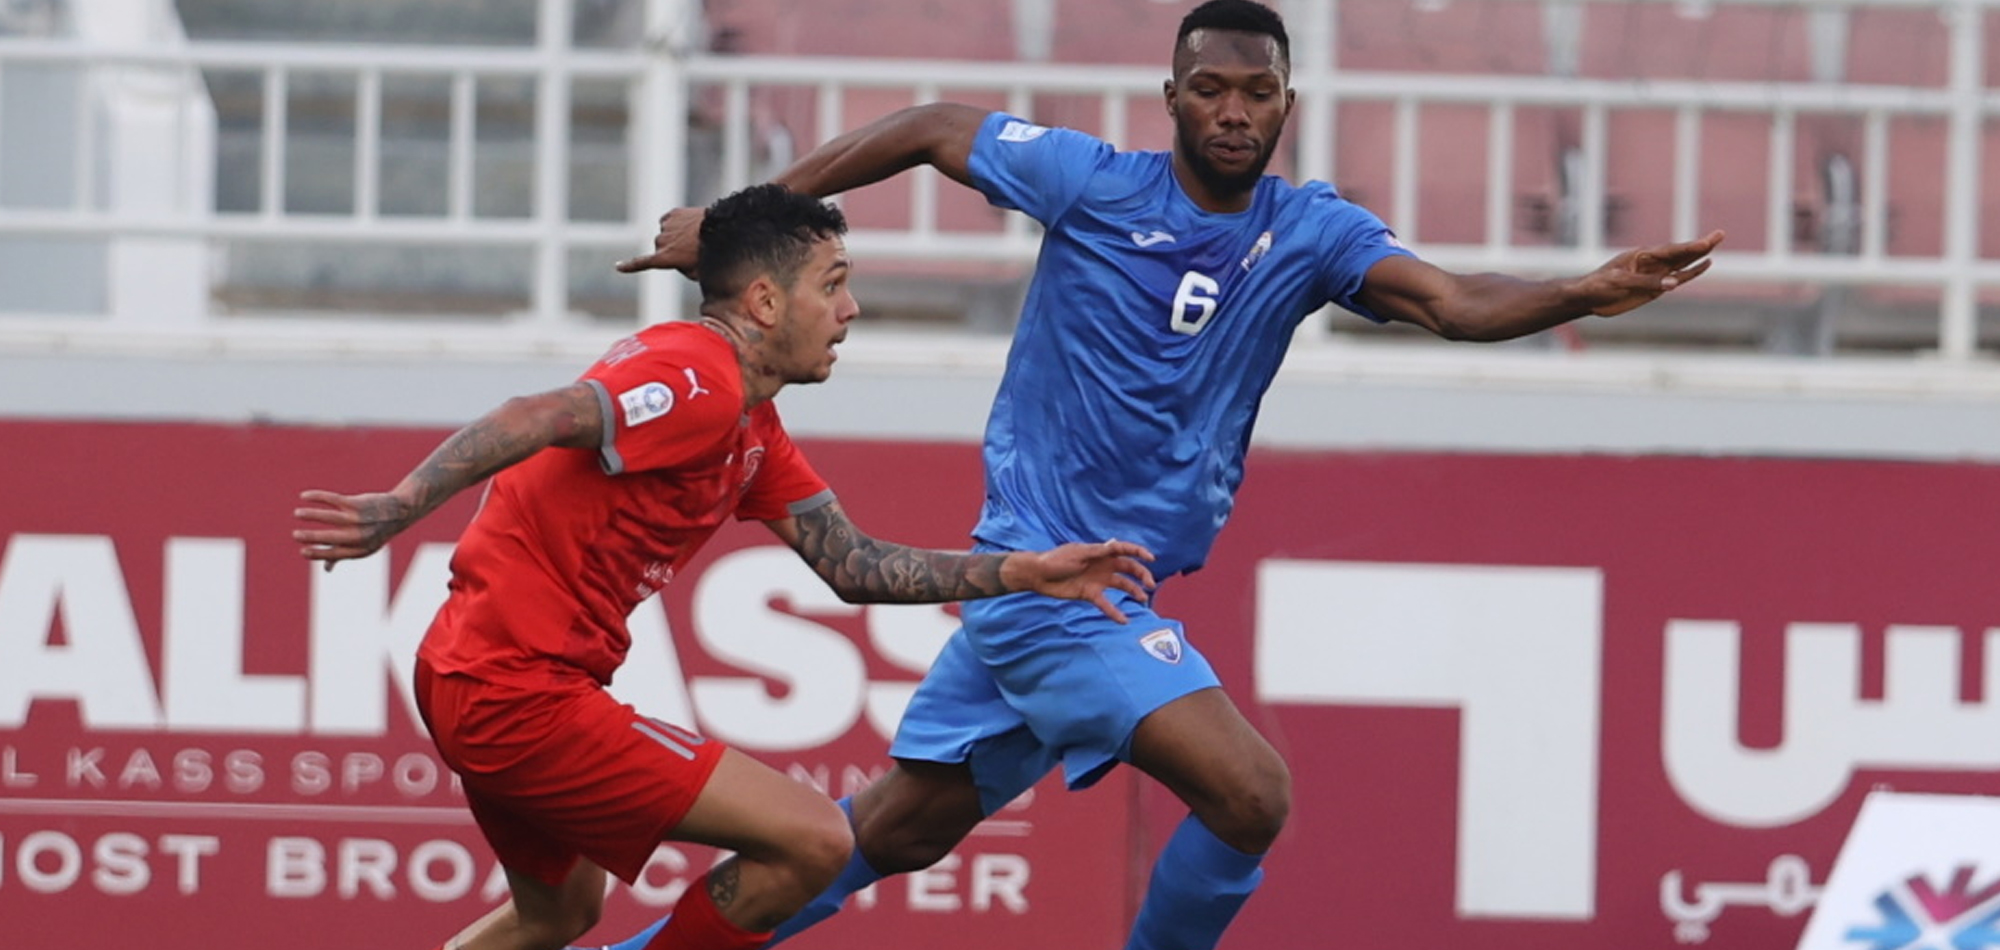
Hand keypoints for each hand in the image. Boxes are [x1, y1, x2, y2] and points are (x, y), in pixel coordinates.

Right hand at [293, 489, 417, 569]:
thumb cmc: (377, 532)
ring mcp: (358, 518)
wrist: (399, 512)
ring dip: (311, 515)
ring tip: (298, 513)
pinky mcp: (357, 503)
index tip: (302, 551)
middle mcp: (359, 535)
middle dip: (311, 537)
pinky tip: (304, 496)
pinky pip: (332, 499)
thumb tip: (327, 569)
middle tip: (295, 535)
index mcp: (360, 550)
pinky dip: (317, 496)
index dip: (317, 554)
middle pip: (330, 538)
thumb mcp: (364, 547)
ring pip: (329, 517)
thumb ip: (343, 555)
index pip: (334, 554)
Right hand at [614, 206, 705, 276]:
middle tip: (692, 250)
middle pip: (661, 249)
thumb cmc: (712, 253)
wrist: (722, 227)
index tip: (618, 267)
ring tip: (694, 237)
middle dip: (672, 250)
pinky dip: (676, 223)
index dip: (630, 266)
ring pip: (666, 234)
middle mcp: (661, 242)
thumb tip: (679, 262)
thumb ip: (684, 270)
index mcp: (665, 258)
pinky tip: (689, 226)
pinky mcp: (673, 214)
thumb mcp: (698, 272)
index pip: (642, 263)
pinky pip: (669, 221)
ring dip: (675, 236)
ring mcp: (666, 227)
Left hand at [1009, 539, 1157, 623]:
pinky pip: (1106, 604)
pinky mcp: (1089, 594)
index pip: (1123, 550)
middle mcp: (1102, 565)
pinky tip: (1124, 620)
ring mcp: (1097, 580)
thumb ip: (1096, 552)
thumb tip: (1115, 544)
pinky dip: (1114, 612)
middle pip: (1127, 568)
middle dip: (1141, 575)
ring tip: (1143, 600)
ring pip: (1121, 585)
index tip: (1151, 559)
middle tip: (1150, 585)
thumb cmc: (1056, 560)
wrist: (1038, 575)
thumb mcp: (1077, 553)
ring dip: (1133, 591)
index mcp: (1100, 552)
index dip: (1138, 552)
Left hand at [1584, 229, 1725, 316]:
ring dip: (1699, 256)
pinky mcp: (1655, 287)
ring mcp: (1654, 274)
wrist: (1587, 298)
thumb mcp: (1619, 283)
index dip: (1689, 247)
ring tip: (1715, 245)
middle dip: (1700, 245)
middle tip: (1720, 234)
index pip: (1670, 251)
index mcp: (1641, 256)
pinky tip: (1704, 265)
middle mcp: (1651, 262)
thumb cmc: (1598, 286)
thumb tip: (1673, 283)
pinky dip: (1691, 272)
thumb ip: (1646, 282)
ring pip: (1682, 263)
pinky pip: (1677, 278)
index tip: (1706, 243)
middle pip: (1680, 253)